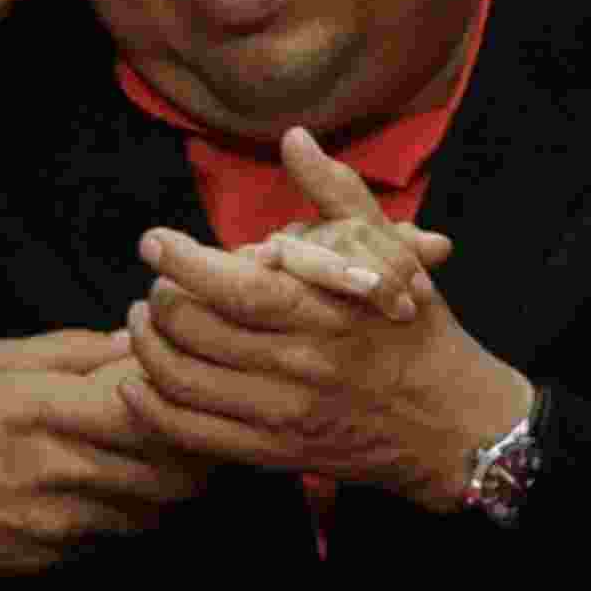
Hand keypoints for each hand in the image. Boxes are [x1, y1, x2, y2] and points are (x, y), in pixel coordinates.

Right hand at [0, 328, 210, 575]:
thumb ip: (73, 351)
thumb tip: (134, 341)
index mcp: (41, 408)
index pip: (146, 407)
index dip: (179, 393)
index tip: (184, 374)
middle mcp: (56, 470)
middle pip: (168, 468)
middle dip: (192, 442)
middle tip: (191, 416)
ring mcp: (56, 524)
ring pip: (153, 507)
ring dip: (167, 479)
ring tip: (155, 449)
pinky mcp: (52, 560)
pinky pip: (117, 536)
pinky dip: (129, 509)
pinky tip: (110, 483)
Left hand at [122, 128, 532, 510]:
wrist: (453, 423)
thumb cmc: (414, 326)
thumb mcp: (387, 250)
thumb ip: (334, 190)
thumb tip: (294, 138)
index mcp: (322, 311)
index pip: (235, 288)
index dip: (181, 262)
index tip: (153, 240)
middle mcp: (298, 366)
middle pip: (195, 331)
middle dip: (160, 299)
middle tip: (156, 282)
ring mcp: (282, 414)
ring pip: (182, 381)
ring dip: (146, 346)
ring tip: (142, 321)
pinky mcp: (272, 452)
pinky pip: (192, 434)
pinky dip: (150, 408)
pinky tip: (137, 379)